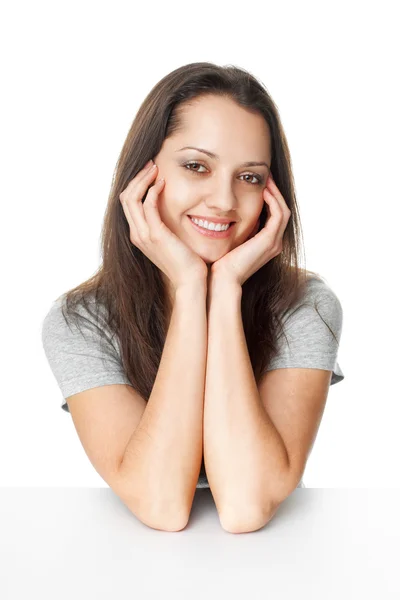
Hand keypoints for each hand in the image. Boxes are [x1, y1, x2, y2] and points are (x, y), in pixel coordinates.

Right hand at [119, 160, 208, 292]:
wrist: (191, 281)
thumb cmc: (187, 262)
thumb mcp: (173, 240)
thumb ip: (167, 225)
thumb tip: (173, 210)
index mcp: (139, 234)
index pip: (128, 203)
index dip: (136, 184)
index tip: (150, 171)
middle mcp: (137, 234)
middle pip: (125, 197)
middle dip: (137, 177)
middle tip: (151, 164)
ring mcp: (143, 235)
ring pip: (131, 198)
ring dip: (143, 179)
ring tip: (155, 168)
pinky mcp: (155, 235)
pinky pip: (147, 205)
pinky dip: (153, 190)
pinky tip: (163, 182)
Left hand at [210, 173, 290, 286]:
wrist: (221, 279)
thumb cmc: (220, 263)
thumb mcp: (231, 240)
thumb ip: (237, 227)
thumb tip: (230, 212)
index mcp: (266, 243)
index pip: (274, 215)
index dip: (269, 198)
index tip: (258, 183)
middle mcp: (274, 243)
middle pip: (282, 210)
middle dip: (274, 192)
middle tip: (265, 176)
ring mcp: (274, 243)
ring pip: (283, 210)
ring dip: (275, 193)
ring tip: (266, 178)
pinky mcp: (269, 241)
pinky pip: (278, 214)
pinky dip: (273, 200)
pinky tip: (263, 190)